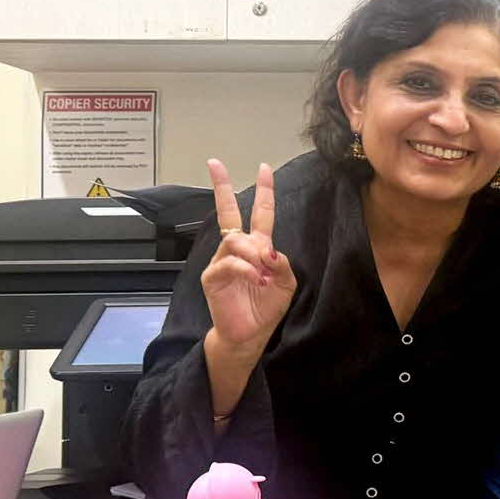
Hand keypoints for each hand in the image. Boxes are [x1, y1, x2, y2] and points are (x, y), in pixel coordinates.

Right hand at [201, 159, 295, 352]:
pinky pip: (229, 262)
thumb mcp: (286, 283)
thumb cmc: (266, 307)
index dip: (264, 192)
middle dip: (222, 187)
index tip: (264, 168)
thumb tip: (268, 250)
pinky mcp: (212, 276)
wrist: (249, 334)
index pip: (260, 214)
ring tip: (263, 274)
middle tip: (215, 164)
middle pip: (228, 212)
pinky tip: (256, 280)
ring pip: (235, 240)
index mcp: (258, 248)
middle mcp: (237, 249)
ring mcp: (222, 260)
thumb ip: (282, 263)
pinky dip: (246, 269)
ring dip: (254, 253)